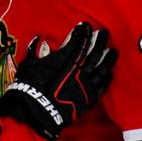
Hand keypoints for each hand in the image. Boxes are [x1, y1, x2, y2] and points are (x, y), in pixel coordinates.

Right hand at [0, 22, 116, 140]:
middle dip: (99, 41)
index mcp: (64, 59)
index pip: (77, 41)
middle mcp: (78, 69)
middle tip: (105, 33)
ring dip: (108, 58)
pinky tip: (109, 73)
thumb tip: (39, 39)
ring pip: (101, 68)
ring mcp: (85, 85)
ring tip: (113, 51)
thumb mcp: (28, 65)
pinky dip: (106, 79)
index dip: (82, 33)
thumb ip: (35, 51)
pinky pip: (101, 87)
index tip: (86, 26)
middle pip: (93, 52)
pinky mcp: (88, 99)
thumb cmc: (28, 88)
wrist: (35, 114)